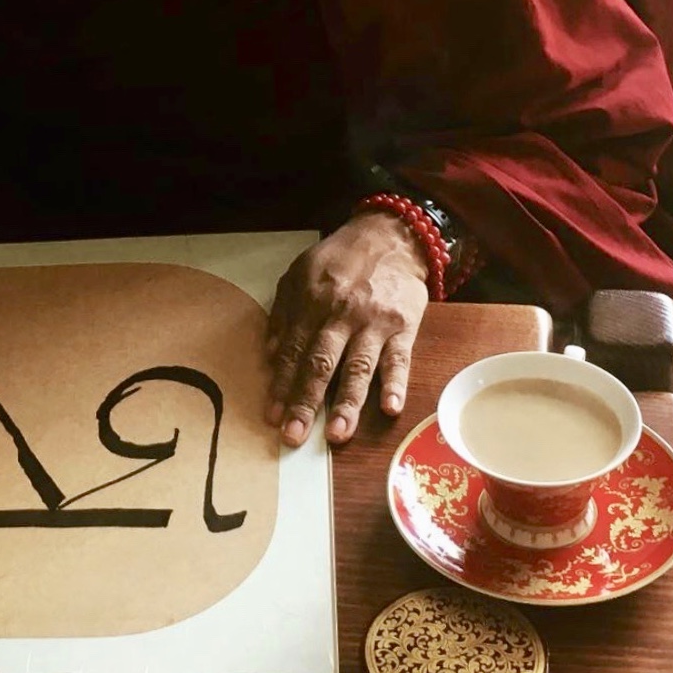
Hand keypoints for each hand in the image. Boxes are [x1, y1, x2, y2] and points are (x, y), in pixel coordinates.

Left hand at [266, 213, 428, 446]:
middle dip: (305, 402)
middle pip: (320, 363)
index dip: (281, 385)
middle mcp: (340, 314)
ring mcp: (373, 321)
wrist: (390, 236)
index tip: (271, 416)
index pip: (292, 351)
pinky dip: (395, 384)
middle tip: (294, 436)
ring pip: (358, 366)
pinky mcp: (403, 325)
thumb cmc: (340, 259)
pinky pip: (399, 358)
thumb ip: (283, 313)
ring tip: (337, 435)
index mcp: (311, 302)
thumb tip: (269, 356)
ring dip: (347, 402)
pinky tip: (389, 408)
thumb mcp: (299, 274)